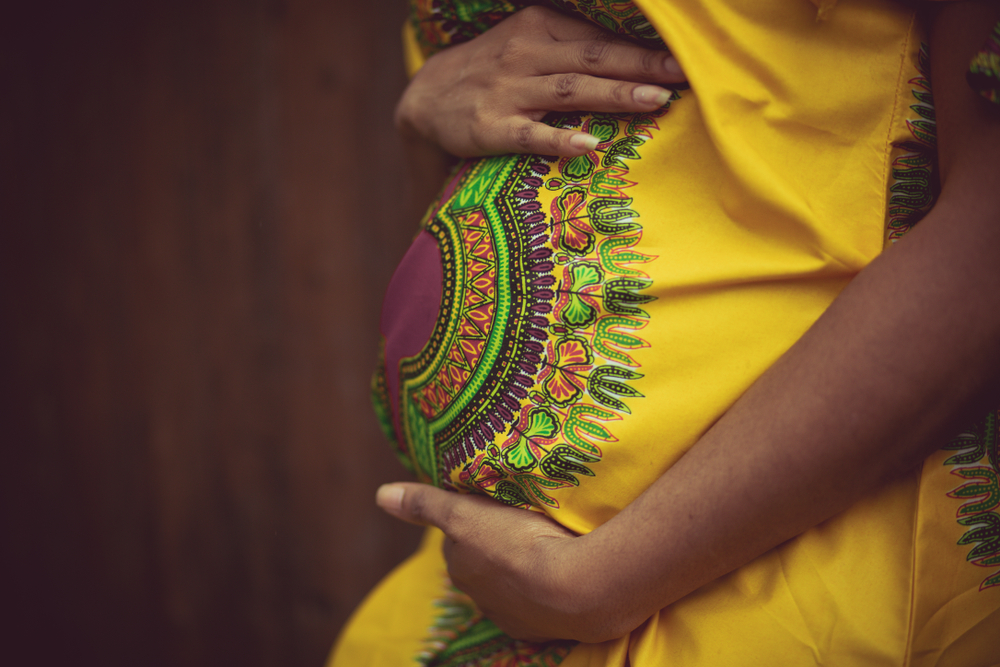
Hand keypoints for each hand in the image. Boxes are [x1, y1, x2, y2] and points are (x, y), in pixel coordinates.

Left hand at [376, 482, 633, 641]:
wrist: (576, 587)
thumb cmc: (516, 542)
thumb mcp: (465, 513)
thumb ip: (425, 504)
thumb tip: (380, 495)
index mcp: (460, 567)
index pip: (459, 539)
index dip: (474, 520)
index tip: (493, 506)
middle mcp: (479, 597)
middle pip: (484, 564)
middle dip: (497, 546)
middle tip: (520, 521)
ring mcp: (513, 616)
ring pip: (512, 584)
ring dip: (522, 568)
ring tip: (545, 544)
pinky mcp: (544, 627)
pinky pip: (540, 603)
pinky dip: (546, 588)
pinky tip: (562, 569)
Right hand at [395, 5, 685, 157]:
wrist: (425, 98)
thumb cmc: (492, 70)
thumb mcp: (527, 43)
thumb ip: (572, 46)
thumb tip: (633, 55)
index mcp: (538, 28)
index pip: (597, 38)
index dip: (641, 49)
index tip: (682, 60)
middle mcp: (525, 55)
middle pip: (592, 59)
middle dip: (640, 66)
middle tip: (681, 76)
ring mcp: (507, 92)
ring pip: (569, 91)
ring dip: (614, 94)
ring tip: (654, 101)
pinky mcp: (490, 128)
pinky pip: (530, 134)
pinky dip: (559, 140)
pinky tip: (589, 146)